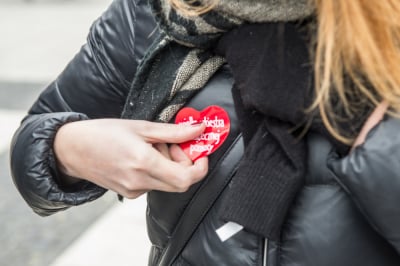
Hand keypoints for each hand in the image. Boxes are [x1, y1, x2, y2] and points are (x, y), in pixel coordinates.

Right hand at [53, 119, 207, 197]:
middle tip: (173, 144)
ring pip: (167, 182)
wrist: (72, 149)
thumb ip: (173, 132)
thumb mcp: (141, 127)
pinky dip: (156, 170)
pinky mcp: (129, 193)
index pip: (186, 178)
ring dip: (168, 165)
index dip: (200, 167)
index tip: (200, 152)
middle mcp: (140, 182)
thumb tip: (199, 129)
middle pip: (180, 183)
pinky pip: (153, 184)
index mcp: (144, 163)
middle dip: (184, 163)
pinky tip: (142, 156)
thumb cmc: (104, 133)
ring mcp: (134, 191)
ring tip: (151, 147)